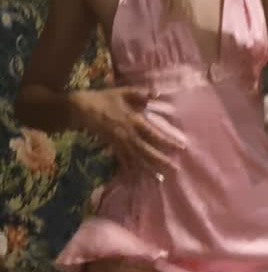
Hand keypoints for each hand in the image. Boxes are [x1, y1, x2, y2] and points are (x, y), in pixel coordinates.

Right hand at [70, 87, 184, 173]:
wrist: (83, 108)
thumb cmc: (104, 98)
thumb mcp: (123, 92)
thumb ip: (140, 94)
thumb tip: (157, 93)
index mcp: (133, 120)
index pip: (154, 133)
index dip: (167, 141)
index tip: (180, 148)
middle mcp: (129, 134)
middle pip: (148, 150)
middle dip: (161, 160)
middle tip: (175, 170)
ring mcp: (120, 142)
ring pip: (137, 159)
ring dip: (149, 169)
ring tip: (160, 179)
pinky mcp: (113, 146)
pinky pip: (123, 160)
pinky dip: (130, 170)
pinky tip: (138, 179)